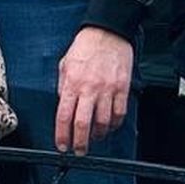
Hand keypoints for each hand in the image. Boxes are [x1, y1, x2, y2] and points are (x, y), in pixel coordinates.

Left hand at [55, 27, 133, 154]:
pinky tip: (109, 126)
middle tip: (79, 151)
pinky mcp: (122, 88)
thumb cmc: (85, 47)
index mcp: (72, 83)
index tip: (62, 145)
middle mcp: (89, 88)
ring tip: (94, 137)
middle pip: (83, 125)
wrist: (108, 32)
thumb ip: (63, 87)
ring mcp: (107, 90)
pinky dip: (114, 124)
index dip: (62, 135)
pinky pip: (119, 114)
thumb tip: (63, 106)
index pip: (64, 116)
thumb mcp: (65, 64)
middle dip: (80, 143)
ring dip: (97, 135)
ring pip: (103, 122)